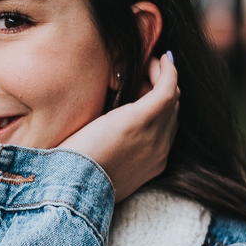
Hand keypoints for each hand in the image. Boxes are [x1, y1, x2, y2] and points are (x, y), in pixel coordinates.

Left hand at [59, 53, 179, 201]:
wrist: (73, 187)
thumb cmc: (76, 177)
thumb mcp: (101, 169)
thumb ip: (111, 154)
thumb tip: (102, 139)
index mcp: (152, 164)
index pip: (167, 128)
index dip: (158, 107)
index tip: (142, 92)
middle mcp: (160, 150)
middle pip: (173, 111)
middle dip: (161, 89)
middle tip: (145, 74)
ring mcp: (154, 135)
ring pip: (172, 97)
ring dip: (163, 77)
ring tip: (149, 64)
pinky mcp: (142, 119)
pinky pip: (167, 87)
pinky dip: (167, 71)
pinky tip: (161, 58)